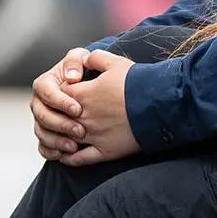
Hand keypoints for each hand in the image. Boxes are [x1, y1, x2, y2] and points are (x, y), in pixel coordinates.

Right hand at [31, 46, 90, 160]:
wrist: (88, 88)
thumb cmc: (83, 71)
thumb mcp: (80, 58)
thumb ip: (76, 60)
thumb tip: (72, 77)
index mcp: (44, 83)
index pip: (45, 91)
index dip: (60, 101)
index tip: (78, 109)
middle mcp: (39, 103)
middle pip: (42, 115)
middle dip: (60, 124)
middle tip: (80, 131)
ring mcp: (41, 120)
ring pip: (41, 132)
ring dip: (56, 141)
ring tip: (75, 146)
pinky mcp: (46, 135)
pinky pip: (43, 147)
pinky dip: (51, 152)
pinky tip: (64, 155)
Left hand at [62, 50, 139, 166]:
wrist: (158, 105)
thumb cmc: (137, 83)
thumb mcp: (116, 62)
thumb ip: (95, 58)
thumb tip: (85, 60)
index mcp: (83, 94)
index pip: (59, 95)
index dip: (60, 94)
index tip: (67, 94)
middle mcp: (83, 116)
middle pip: (58, 118)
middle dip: (58, 117)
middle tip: (62, 115)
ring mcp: (93, 135)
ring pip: (66, 140)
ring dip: (60, 139)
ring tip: (60, 137)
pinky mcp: (104, 151)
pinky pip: (80, 159)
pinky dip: (70, 159)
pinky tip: (66, 156)